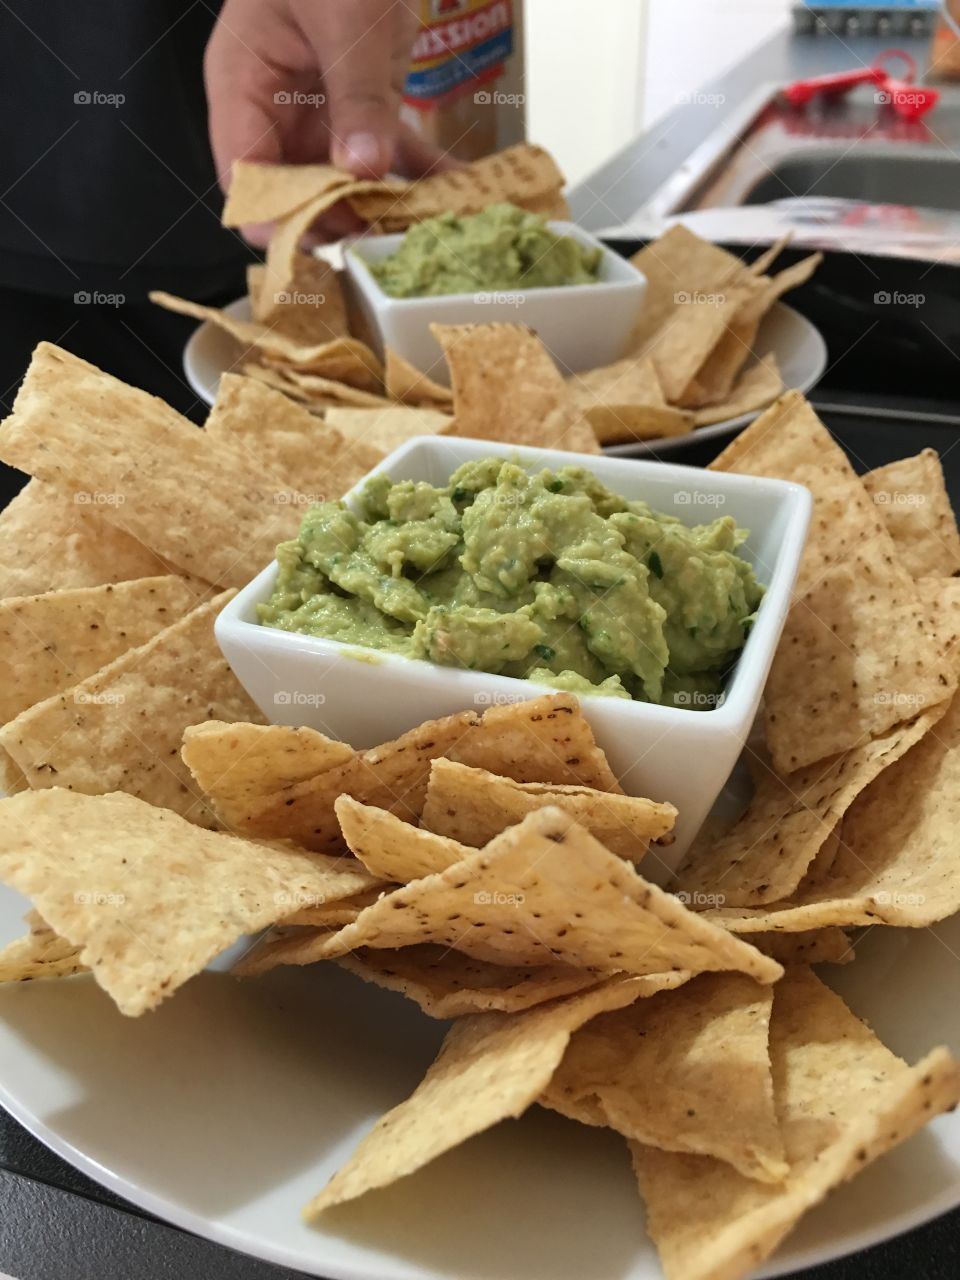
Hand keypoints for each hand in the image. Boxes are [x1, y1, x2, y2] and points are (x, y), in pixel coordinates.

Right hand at [206, 0, 456, 239]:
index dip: (274, 215)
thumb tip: (362, 169)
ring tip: (424, 229)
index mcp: (242, 84)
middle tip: (383, 241)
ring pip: (342, 180)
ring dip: (381, 205)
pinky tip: (451, 191)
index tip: (319, 238)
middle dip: (337, 219)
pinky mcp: (359, 105)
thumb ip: (356, 96)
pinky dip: (416, 171)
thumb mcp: (345, 20)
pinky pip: (385, 150)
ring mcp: (317, 109)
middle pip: (294, 189)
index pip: (244, 174)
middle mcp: (274, 107)